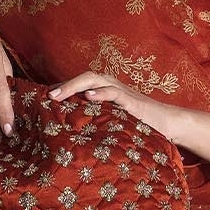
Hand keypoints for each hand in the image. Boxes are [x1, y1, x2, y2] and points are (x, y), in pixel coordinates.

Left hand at [47, 72, 189, 146]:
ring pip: (94, 80)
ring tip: (58, 95)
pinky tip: (89, 97)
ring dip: (74, 86)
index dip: (61, 88)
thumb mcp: (112, 120)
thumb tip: (70, 131)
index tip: (42, 99)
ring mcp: (122, 91)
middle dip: (64, 86)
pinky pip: (114, 93)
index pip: (79, 84)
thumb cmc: (138, 123)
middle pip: (83, 77)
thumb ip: (95, 119)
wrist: (167, 124)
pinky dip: (101, 92)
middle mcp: (111, 86)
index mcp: (105, 90)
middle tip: (46, 97)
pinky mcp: (132, 101)